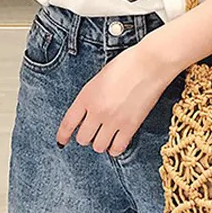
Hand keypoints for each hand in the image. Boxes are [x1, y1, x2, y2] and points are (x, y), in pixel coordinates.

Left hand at [56, 41, 174, 155]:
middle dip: (86, 136)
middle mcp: (97, 111)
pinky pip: (117, 148)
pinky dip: (115, 148)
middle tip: (92, 132)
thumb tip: (90, 113)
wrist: (150, 64)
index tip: (62, 141)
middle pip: (83, 138)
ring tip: (106, 136)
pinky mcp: (131, 126)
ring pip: (98, 146)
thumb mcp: (100, 78)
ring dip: (101, 143)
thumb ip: (92, 96)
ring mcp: (114, 120)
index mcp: (86, 96)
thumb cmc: (127, 64)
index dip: (63, 135)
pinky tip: (117, 142)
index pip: (68, 123)